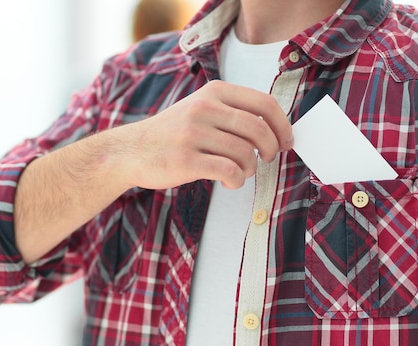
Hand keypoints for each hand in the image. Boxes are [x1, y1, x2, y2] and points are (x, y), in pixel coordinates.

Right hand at [118, 80, 292, 189]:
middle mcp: (204, 108)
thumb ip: (235, 113)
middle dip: (271, 149)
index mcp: (214, 92)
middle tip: (266, 160)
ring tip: (239, 171)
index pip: (265, 103)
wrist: (131, 151)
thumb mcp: (202, 108)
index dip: (283, 125)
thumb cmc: (175, 133)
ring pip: (246, 154)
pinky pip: (229, 172)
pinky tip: (229, 182)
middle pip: (259, 130)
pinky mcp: (185, 160)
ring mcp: (193, 134)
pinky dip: (237, 181)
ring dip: (250, 168)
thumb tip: (278, 130)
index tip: (287, 141)